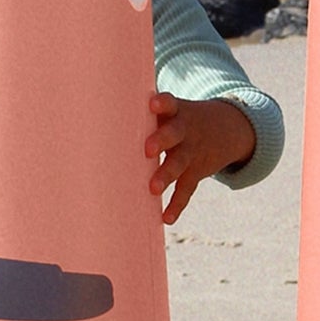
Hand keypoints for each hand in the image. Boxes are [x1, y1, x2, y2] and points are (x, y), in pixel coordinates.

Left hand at [145, 93, 255, 224]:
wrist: (226, 128)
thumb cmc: (179, 118)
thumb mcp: (170, 108)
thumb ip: (141, 110)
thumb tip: (93, 109)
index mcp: (175, 111)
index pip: (170, 103)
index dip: (162, 103)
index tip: (152, 103)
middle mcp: (185, 130)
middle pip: (175, 133)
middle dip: (162, 140)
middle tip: (147, 149)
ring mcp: (192, 151)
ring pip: (180, 162)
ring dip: (167, 175)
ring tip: (153, 188)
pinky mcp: (197, 171)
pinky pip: (187, 189)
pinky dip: (177, 204)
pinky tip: (166, 217)